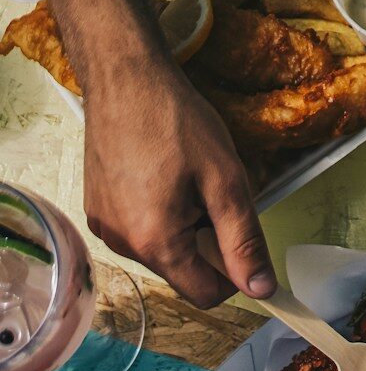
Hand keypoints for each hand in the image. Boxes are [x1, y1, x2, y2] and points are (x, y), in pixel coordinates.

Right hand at [82, 65, 274, 307]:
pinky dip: (162, 216)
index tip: (244, 239)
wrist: (124, 76)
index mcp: (153, 241)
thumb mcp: (226, 183)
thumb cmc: (175, 121)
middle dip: (209, 244)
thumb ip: (244, 242)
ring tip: (186, 182)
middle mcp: (121, 242)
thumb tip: (261, 289)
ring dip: (186, 229)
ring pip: (165, 252)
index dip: (236, 275)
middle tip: (212, 196)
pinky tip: (164, 177)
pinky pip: (142, 231)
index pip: (206, 294)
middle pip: (185, 273)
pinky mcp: (98, 209)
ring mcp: (104, 226)